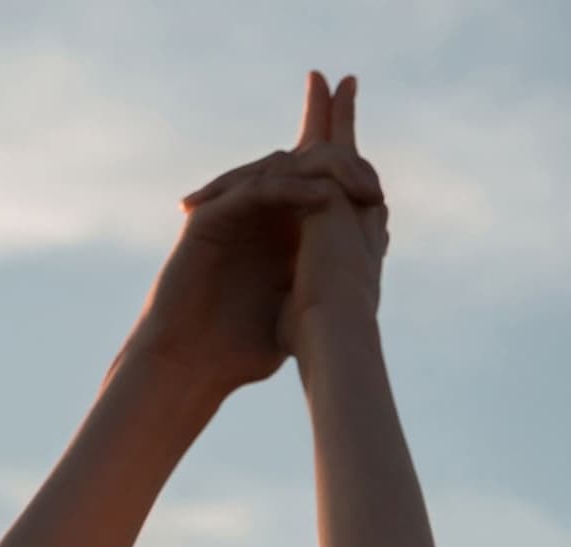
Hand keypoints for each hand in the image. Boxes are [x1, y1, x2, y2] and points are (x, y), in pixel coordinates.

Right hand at [133, 72, 385, 394]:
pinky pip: (255, 188)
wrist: (189, 366)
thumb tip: (364, 288)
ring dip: (321, 174)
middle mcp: (252, 216)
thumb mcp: (297, 316)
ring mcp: (230, 212)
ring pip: (280, 168)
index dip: (346, 180)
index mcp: (274, 234)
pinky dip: (290, 189)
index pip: (313, 187)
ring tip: (356, 192)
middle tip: (374, 187)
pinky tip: (322, 199)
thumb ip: (321, 290)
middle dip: (338, 157)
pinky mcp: (209, 216)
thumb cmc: (239, 354)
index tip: (381, 197)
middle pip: (298, 163)